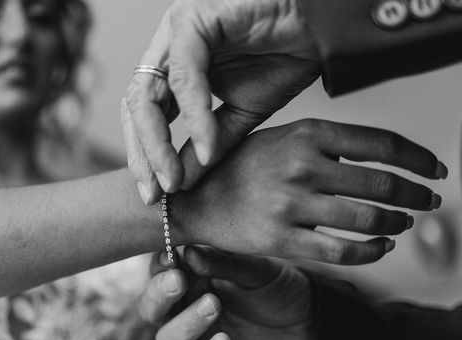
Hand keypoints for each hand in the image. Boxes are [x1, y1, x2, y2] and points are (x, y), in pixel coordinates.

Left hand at [123, 0, 319, 202]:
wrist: (324, 26)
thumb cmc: (284, 58)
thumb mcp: (240, 114)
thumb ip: (208, 145)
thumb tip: (180, 183)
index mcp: (174, 68)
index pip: (145, 117)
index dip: (146, 158)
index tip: (156, 196)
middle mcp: (168, 49)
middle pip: (138, 108)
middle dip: (144, 155)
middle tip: (156, 194)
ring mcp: (177, 31)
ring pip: (149, 93)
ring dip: (159, 142)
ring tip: (174, 179)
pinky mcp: (195, 20)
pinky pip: (185, 75)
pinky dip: (195, 115)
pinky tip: (206, 147)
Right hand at [139, 247, 315, 339]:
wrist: (315, 322)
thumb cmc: (279, 288)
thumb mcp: (256, 269)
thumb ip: (223, 262)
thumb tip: (187, 251)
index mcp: (190, 282)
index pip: (159, 274)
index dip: (158, 267)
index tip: (169, 256)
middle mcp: (187, 312)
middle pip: (152, 311)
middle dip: (159, 296)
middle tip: (177, 280)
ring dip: (186, 323)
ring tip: (213, 305)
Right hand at [170, 119, 445, 264]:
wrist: (195, 200)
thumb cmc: (240, 168)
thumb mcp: (279, 138)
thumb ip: (323, 143)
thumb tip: (374, 160)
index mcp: (305, 133)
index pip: (380, 143)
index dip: (418, 158)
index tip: (436, 169)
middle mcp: (301, 165)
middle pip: (382, 183)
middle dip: (416, 195)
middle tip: (429, 200)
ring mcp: (290, 204)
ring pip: (367, 218)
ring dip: (397, 223)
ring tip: (403, 224)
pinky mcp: (281, 239)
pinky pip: (342, 251)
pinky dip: (372, 251)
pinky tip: (381, 247)